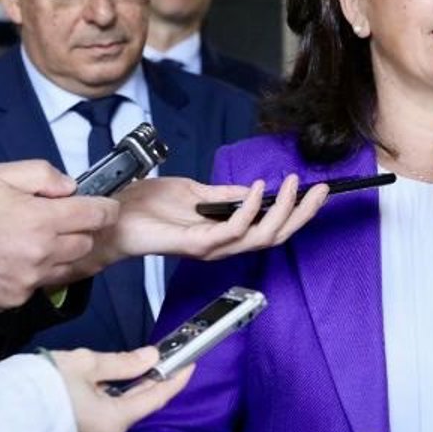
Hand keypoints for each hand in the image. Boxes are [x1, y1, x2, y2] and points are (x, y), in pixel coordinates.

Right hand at [0, 160, 117, 305]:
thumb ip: (42, 175)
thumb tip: (70, 187)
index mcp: (42, 220)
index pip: (97, 215)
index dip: (106, 208)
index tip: (105, 206)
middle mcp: (42, 252)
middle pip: (86, 243)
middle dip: (80, 230)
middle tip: (57, 221)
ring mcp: (31, 278)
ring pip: (69, 266)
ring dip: (62, 252)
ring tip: (36, 240)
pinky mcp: (18, 297)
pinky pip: (44, 284)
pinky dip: (39, 272)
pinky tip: (18, 259)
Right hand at [49, 347, 192, 431]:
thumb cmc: (43, 386)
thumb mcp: (86, 364)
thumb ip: (123, 362)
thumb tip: (151, 356)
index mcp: (116, 419)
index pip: (157, 398)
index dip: (177, 379)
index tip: (191, 363)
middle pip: (142, 406)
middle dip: (155, 383)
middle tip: (167, 360)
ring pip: (125, 412)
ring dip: (135, 391)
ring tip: (143, 367)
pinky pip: (108, 418)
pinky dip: (117, 400)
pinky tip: (117, 384)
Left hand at [83, 173, 328, 271]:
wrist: (113, 214)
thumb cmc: (146, 207)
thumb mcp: (195, 193)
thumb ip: (224, 195)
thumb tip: (254, 189)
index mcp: (224, 233)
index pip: (271, 228)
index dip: (296, 212)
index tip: (314, 190)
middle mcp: (222, 245)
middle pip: (275, 237)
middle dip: (302, 214)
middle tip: (319, 190)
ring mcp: (210, 247)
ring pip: (261, 237)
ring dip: (282, 210)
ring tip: (291, 184)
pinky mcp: (196, 244)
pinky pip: (232, 230)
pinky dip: (249, 208)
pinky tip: (256, 189)